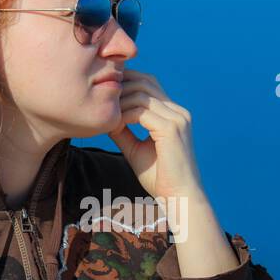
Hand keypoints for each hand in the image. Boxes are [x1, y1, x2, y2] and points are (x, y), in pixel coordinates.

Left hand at [107, 69, 203, 202]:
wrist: (178, 198)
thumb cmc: (159, 178)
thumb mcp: (136, 149)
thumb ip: (123, 131)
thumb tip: (105, 117)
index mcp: (174, 115)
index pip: (149, 84)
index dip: (127, 83)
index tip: (105, 95)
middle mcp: (178, 112)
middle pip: (146, 82)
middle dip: (121, 87)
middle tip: (100, 99)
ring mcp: (177, 118)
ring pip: (142, 94)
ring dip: (120, 103)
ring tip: (107, 116)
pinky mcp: (171, 128)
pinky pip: (141, 112)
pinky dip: (124, 116)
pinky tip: (114, 126)